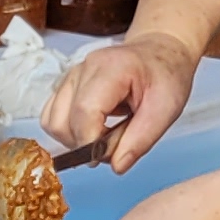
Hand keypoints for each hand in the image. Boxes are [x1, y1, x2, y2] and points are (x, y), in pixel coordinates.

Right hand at [45, 33, 197, 174]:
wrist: (159, 53)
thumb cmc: (165, 77)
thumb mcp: (166, 109)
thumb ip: (141, 139)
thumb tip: (116, 166)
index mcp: (111, 68)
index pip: (85, 111)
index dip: (90, 142)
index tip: (106, 157)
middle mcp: (83, 69)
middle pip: (64, 120)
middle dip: (85, 144)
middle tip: (114, 143)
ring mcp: (70, 76)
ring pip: (53, 122)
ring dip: (75, 139)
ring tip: (104, 135)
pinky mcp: (64, 86)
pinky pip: (52, 117)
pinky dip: (69, 131)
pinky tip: (93, 128)